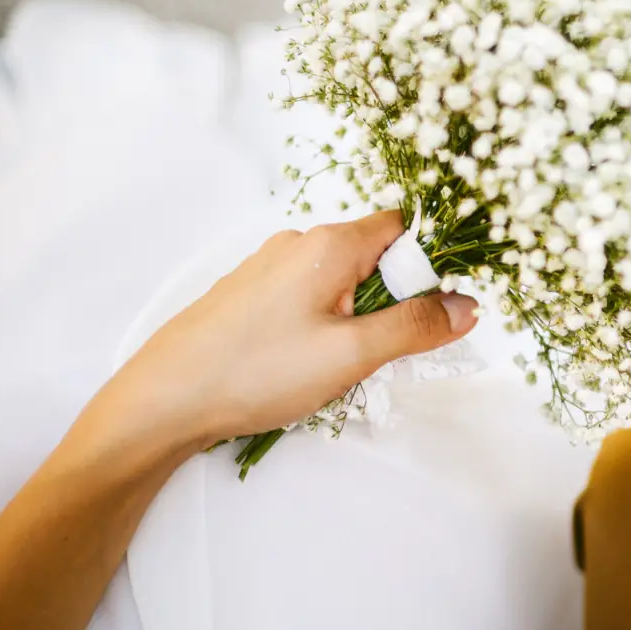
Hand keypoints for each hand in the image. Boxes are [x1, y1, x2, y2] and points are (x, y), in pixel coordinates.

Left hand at [89, 211, 478, 448]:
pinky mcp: (249, 296)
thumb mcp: (351, 355)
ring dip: (359, 320)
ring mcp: (269, 269)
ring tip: (342, 368)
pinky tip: (306, 367)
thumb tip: (467, 306)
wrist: (163, 401)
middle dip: (394, 301)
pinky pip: (310, 299)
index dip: (430, 264)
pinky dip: (326, 327)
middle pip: (374, 256)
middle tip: (387, 353)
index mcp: (329, 245)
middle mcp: (299, 244)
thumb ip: (415, 327)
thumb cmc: (257, 372)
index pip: (403, 227)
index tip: (436, 309)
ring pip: (342, 282)